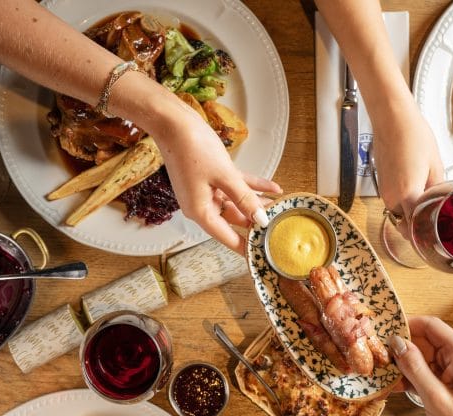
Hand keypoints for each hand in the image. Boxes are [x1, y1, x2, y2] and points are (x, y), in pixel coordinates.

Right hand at [147, 99, 280, 254]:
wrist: (173, 121)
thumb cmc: (192, 148)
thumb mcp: (225, 176)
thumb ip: (245, 199)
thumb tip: (261, 219)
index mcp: (200, 211)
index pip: (226, 237)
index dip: (244, 247)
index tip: (258, 257)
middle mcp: (201, 204)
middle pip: (234, 219)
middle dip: (256, 221)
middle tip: (277, 226)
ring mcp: (205, 190)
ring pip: (236, 202)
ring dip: (256, 202)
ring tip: (279, 206)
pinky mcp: (210, 176)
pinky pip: (235, 186)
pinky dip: (251, 186)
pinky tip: (273, 188)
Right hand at [371, 102, 443, 237]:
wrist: (392, 118)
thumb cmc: (413, 136)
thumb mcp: (435, 164)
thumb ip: (437, 189)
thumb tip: (440, 201)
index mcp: (407, 194)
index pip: (414, 228)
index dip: (425, 235)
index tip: (435, 237)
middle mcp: (391, 196)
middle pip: (406, 222)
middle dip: (419, 222)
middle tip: (437, 216)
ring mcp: (384, 190)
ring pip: (400, 211)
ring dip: (411, 209)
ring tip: (428, 197)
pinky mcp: (381, 182)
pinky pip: (394, 198)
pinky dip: (404, 198)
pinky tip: (416, 185)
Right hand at [388, 316, 452, 415]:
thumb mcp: (436, 398)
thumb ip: (416, 368)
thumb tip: (398, 343)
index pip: (432, 325)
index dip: (407, 324)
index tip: (384, 330)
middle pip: (427, 341)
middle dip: (403, 346)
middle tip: (379, 355)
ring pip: (425, 359)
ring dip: (405, 365)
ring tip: (383, 373)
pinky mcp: (450, 388)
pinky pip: (428, 375)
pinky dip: (413, 378)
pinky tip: (395, 386)